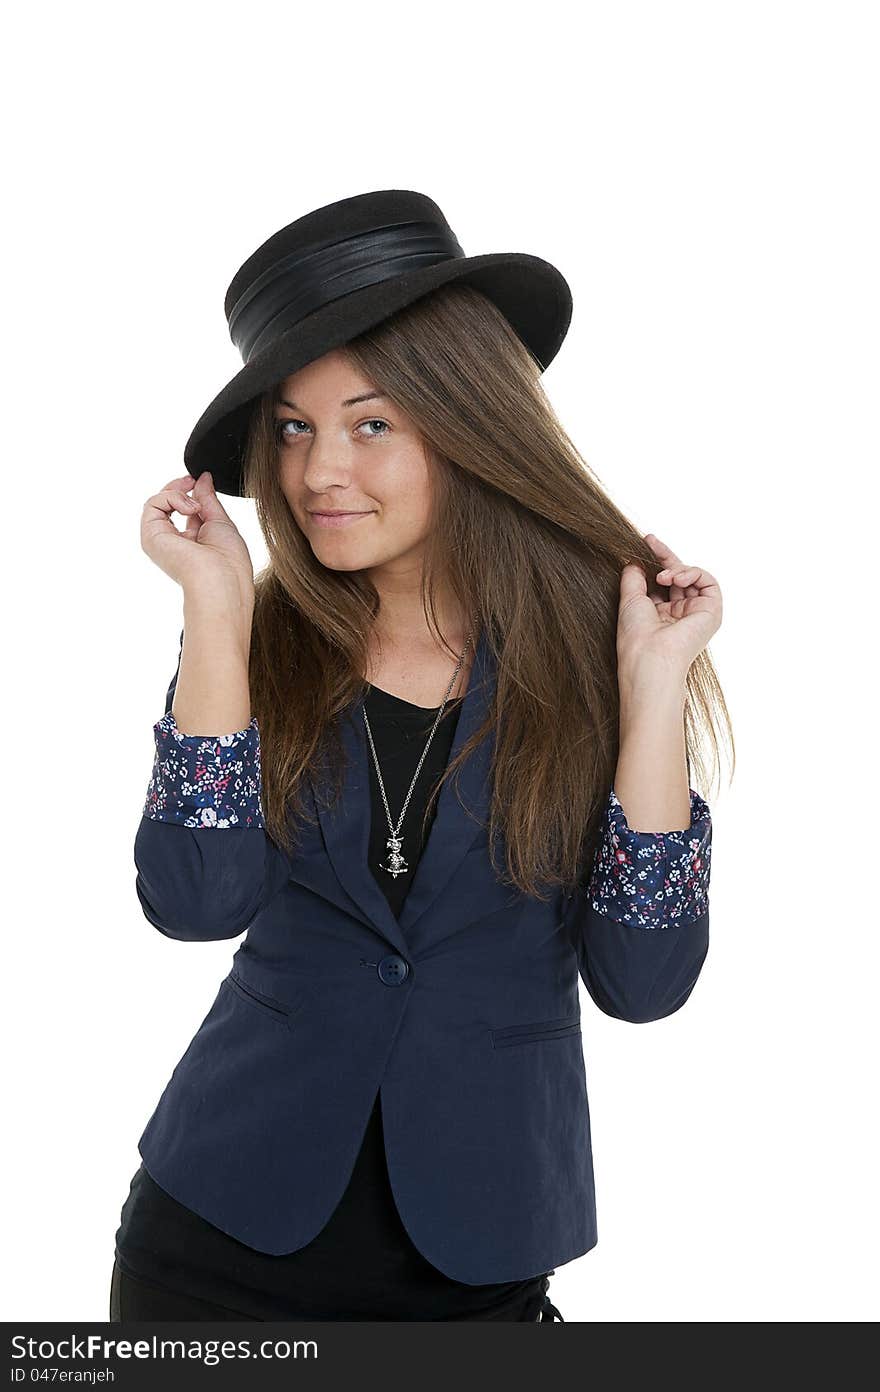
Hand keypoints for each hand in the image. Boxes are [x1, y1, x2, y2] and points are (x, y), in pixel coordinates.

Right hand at [140, 470, 254, 607]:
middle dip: (179, 487)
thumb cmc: (228, 560)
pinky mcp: (150, 536)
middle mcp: (172, 542)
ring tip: (196, 505)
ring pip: (157, 502)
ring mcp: (159, 540)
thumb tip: (202, 477)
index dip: (191, 492)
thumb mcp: (219, 520)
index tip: (199, 481)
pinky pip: (153, 504)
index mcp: (191, 542)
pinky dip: (172, 497)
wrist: (222, 580)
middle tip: (192, 480)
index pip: (184, 509)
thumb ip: (207, 498)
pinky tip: (190, 508)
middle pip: (166, 503)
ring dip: (177, 492)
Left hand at [616, 533, 722, 691]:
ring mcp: (695, 613)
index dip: (655, 561)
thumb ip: (634, 576)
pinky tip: (676, 578)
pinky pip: (708, 582)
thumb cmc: (636, 635)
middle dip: (665, 557)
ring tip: (663, 576)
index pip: (662, 581)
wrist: (650, 656)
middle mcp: (679, 614)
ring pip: (693, 577)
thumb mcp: (630, 599)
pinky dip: (692, 573)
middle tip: (651, 543)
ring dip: (676, 569)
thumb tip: (635, 560)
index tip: (645, 542)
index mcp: (660, 614)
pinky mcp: (712, 611)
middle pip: (678, 576)